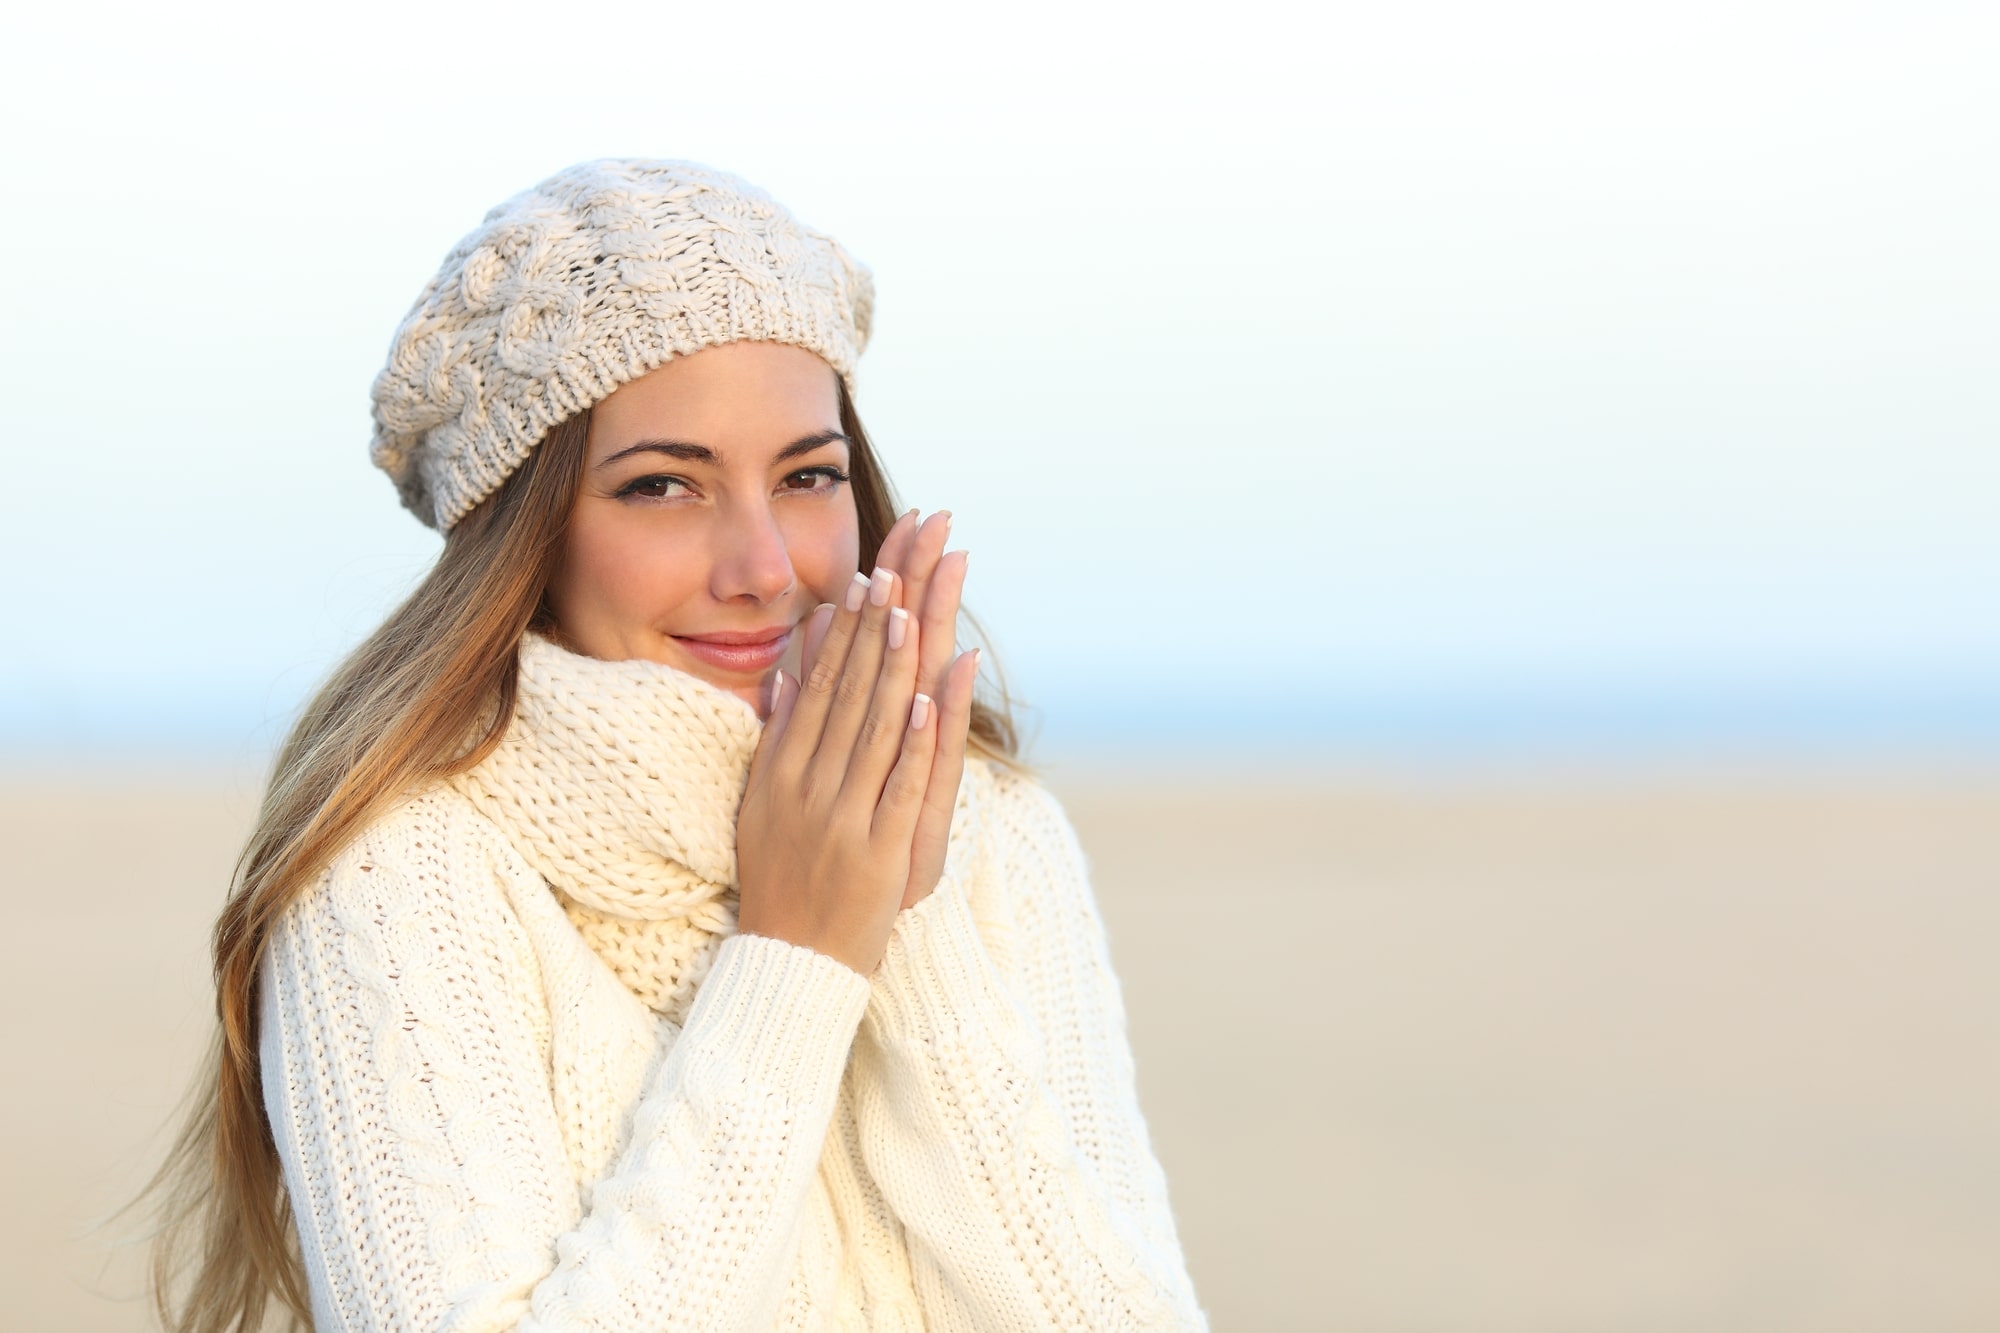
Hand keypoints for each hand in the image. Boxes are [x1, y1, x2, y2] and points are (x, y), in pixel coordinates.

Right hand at [736, 522, 977, 974]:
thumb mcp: (765, 802)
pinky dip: (912, 740)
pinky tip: (926, 695)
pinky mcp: (877, 852)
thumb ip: (780, 736)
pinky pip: (897, 786)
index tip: (869, 570)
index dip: (846, 625)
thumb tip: (788, 671)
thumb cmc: (785, 879)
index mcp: (782, 769)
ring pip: (871, 727)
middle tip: (898, 558)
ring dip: (892, 662)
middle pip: (847, 688)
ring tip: (910, 603)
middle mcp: (807, 785)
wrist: (792, 965)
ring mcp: (841, 817)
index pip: (819, 682)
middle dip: (876, 620)